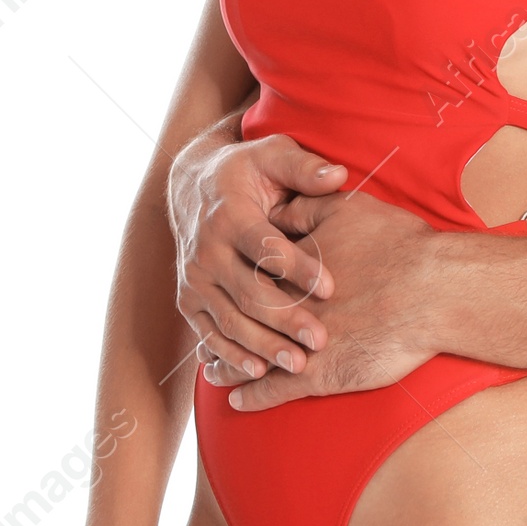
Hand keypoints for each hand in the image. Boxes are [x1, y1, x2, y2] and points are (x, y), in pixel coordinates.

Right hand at [169, 130, 344, 381]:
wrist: (190, 185)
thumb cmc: (245, 171)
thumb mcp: (272, 155)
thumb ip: (304, 167)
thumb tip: (338, 175)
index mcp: (229, 215)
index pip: (265, 247)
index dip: (298, 268)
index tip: (331, 288)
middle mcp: (206, 250)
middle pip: (247, 292)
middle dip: (284, 318)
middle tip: (319, 339)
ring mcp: (194, 279)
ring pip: (229, 320)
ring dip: (262, 345)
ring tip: (297, 364)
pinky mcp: (188, 300)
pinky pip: (208, 333)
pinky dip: (230, 355)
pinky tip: (258, 371)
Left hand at [213, 189, 442, 409]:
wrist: (433, 289)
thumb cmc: (397, 245)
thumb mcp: (349, 208)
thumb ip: (308, 204)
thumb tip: (278, 207)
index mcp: (290, 268)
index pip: (249, 277)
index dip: (231, 285)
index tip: (218, 289)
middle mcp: (286, 308)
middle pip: (241, 321)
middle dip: (222, 331)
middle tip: (205, 342)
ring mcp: (298, 345)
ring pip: (249, 359)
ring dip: (228, 367)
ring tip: (213, 372)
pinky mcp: (317, 376)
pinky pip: (272, 392)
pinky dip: (253, 398)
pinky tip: (240, 402)